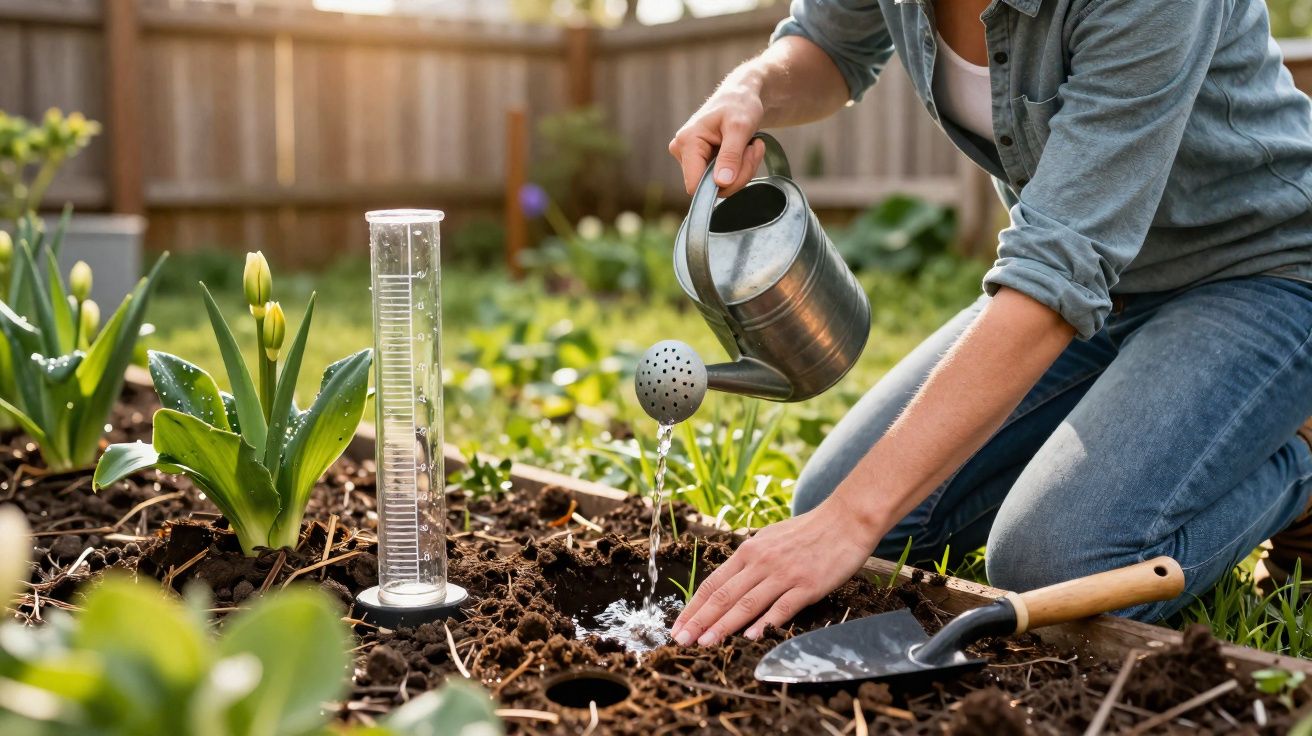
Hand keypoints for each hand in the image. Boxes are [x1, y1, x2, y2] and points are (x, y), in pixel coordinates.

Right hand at [667, 74, 767, 196]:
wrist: (741, 95)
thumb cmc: (739, 104)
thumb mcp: (740, 128)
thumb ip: (731, 156)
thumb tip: (721, 183)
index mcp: (686, 142)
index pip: (695, 185)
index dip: (721, 184)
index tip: (744, 164)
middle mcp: (682, 151)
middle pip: (710, 186)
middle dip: (738, 174)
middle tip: (753, 150)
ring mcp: (690, 157)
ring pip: (719, 184)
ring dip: (742, 170)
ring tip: (751, 146)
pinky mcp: (700, 160)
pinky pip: (721, 179)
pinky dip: (740, 168)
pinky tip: (745, 150)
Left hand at [670, 494, 883, 645]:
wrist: (845, 519)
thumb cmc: (808, 531)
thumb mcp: (770, 538)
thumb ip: (750, 559)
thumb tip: (730, 580)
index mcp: (749, 551)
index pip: (713, 583)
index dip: (693, 606)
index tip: (678, 625)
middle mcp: (761, 562)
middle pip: (723, 595)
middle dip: (699, 620)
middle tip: (680, 640)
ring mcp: (784, 573)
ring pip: (746, 603)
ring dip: (723, 625)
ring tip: (705, 643)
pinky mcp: (807, 585)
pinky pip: (782, 607)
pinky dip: (765, 623)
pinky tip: (750, 637)